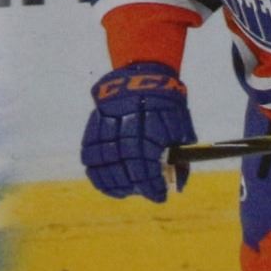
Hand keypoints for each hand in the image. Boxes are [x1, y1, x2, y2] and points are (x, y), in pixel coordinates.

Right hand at [81, 62, 195, 201]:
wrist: (142, 74)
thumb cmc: (166, 103)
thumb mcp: (181, 125)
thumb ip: (180, 156)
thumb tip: (178, 185)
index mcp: (150, 129)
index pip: (147, 168)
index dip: (152, 187)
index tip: (160, 196)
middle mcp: (126, 129)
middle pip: (125, 169)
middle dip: (136, 187)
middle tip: (144, 192)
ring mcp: (107, 126)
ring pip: (103, 164)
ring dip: (114, 183)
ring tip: (124, 191)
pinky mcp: (94, 124)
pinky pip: (89, 153)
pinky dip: (96, 171)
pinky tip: (105, 181)